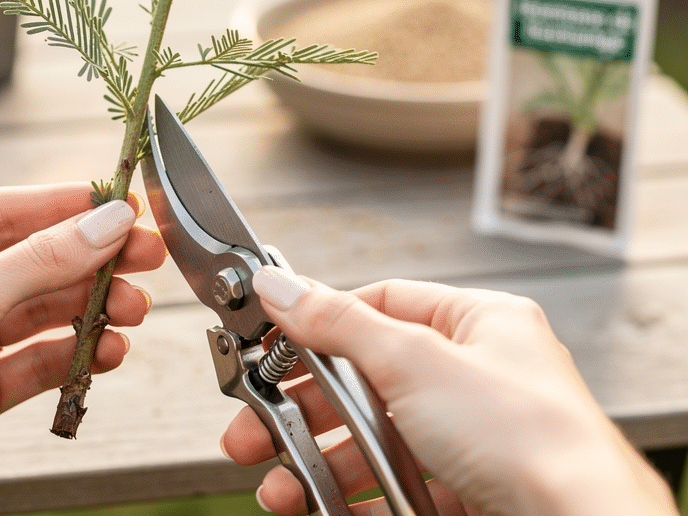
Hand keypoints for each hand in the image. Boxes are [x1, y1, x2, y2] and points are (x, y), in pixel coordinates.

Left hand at [0, 184, 165, 515]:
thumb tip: (107, 223)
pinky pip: (37, 363)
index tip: (118, 202)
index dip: (62, 205)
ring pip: (38, 314)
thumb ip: (42, 258)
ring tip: (133, 309)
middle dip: (88, 261)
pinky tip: (110, 350)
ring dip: (90, 309)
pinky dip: (76, 354)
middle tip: (144, 255)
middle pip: (28, 262)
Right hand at [221, 270, 676, 515]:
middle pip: (367, 382)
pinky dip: (352, 500)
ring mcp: (473, 440)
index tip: (270, 342)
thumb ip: (337, 323)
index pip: (382, 305)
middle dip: (304, 410)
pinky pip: (396, 489)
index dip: (322, 323)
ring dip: (318, 464)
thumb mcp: (414, 360)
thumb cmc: (527, 437)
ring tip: (278, 486)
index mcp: (478, 325)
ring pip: (375, 442)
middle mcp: (476, 378)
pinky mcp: (469, 494)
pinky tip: (317, 508)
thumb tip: (280, 287)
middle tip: (255, 427)